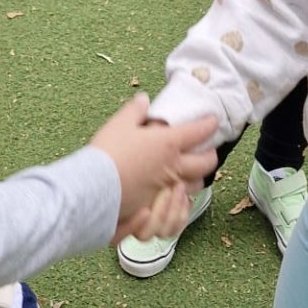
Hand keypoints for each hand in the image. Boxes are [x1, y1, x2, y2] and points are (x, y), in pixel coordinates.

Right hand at [89, 96, 216, 237]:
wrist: (95, 187)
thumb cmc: (108, 152)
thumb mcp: (119, 123)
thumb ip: (134, 110)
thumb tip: (144, 99)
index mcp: (168, 144)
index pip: (198, 132)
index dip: (209, 124)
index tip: (213, 120)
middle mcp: (173, 168)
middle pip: (206, 164)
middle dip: (211, 155)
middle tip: (208, 149)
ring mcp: (167, 190)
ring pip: (196, 186)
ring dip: (198, 178)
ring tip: (193, 173)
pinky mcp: (158, 207)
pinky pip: (179, 206)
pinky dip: (182, 199)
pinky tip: (176, 195)